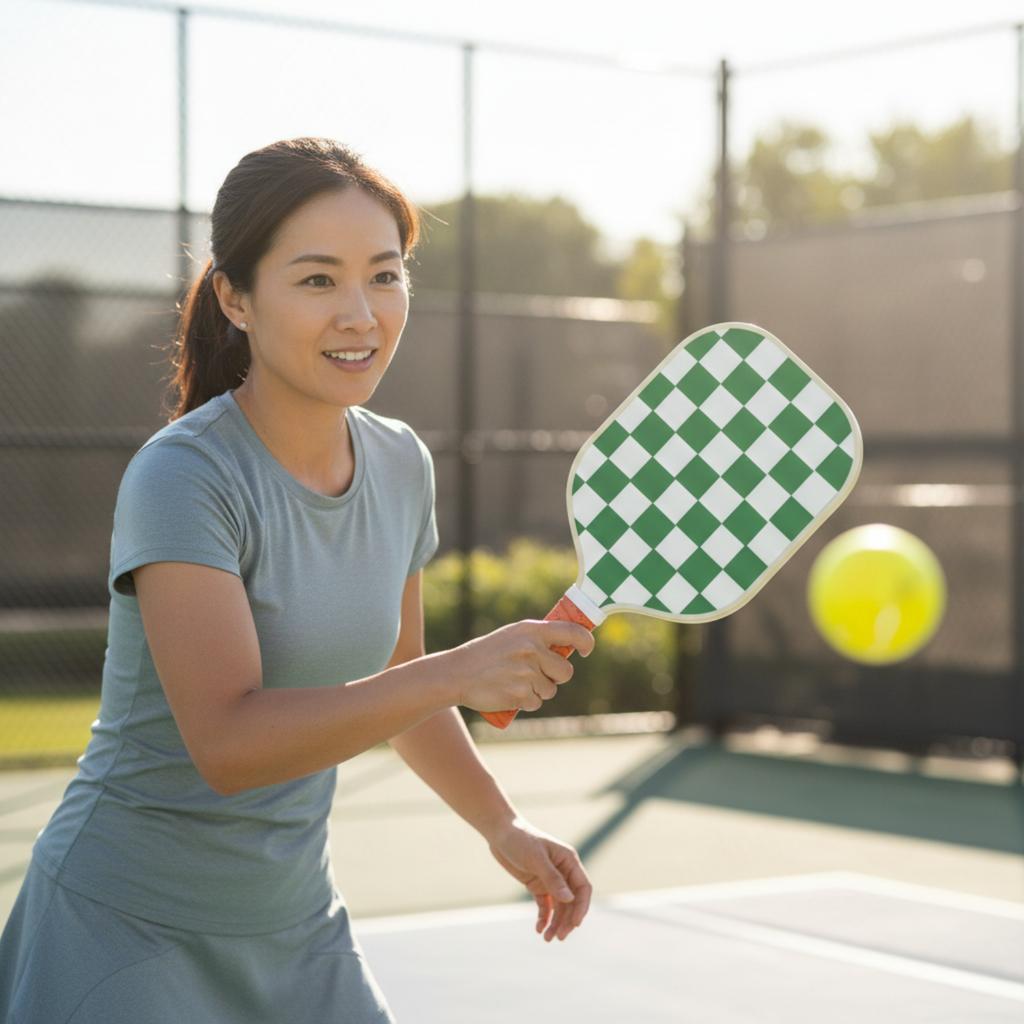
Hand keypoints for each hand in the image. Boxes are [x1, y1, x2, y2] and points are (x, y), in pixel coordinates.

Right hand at [449, 620, 594, 714]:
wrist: (458, 673)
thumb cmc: (488, 653)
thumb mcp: (513, 635)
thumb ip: (539, 638)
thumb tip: (570, 645)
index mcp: (532, 631)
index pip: (574, 632)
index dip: (586, 642)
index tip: (586, 650)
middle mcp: (532, 650)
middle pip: (565, 671)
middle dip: (555, 676)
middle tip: (536, 673)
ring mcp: (527, 673)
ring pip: (551, 689)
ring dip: (539, 690)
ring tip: (516, 681)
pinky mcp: (520, 695)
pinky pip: (537, 702)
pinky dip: (526, 702)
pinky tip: (509, 692)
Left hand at [487, 817, 591, 941]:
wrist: (500, 833)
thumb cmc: (520, 839)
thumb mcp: (536, 858)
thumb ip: (552, 878)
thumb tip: (569, 899)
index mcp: (569, 861)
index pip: (583, 888)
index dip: (582, 906)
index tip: (575, 924)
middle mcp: (563, 872)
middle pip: (572, 901)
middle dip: (567, 920)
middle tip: (559, 937)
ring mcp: (550, 880)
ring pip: (559, 907)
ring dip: (556, 923)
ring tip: (548, 938)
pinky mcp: (537, 885)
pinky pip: (545, 906)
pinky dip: (544, 918)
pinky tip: (539, 929)